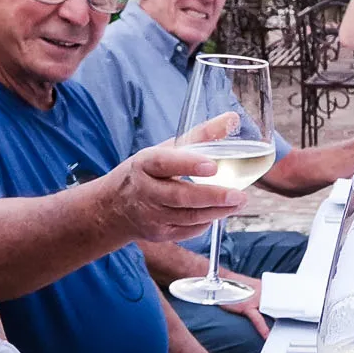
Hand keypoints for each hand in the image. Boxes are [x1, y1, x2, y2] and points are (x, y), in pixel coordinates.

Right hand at [108, 129, 248, 242]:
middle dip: (212, 197)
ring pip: (187, 217)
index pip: (165, 163)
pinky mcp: (159, 234)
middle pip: (179, 196)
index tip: (213, 166)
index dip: (188, 164)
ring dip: (216, 212)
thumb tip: (233, 118)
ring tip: (239, 203)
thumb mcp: (167, 149)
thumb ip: (201, 135)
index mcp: (145, 164)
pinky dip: (206, 223)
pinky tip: (221, 213)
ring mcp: (151, 215)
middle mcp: (145, 191)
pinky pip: (187, 231)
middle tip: (239, 195)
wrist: (114, 207)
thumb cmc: (148, 172)